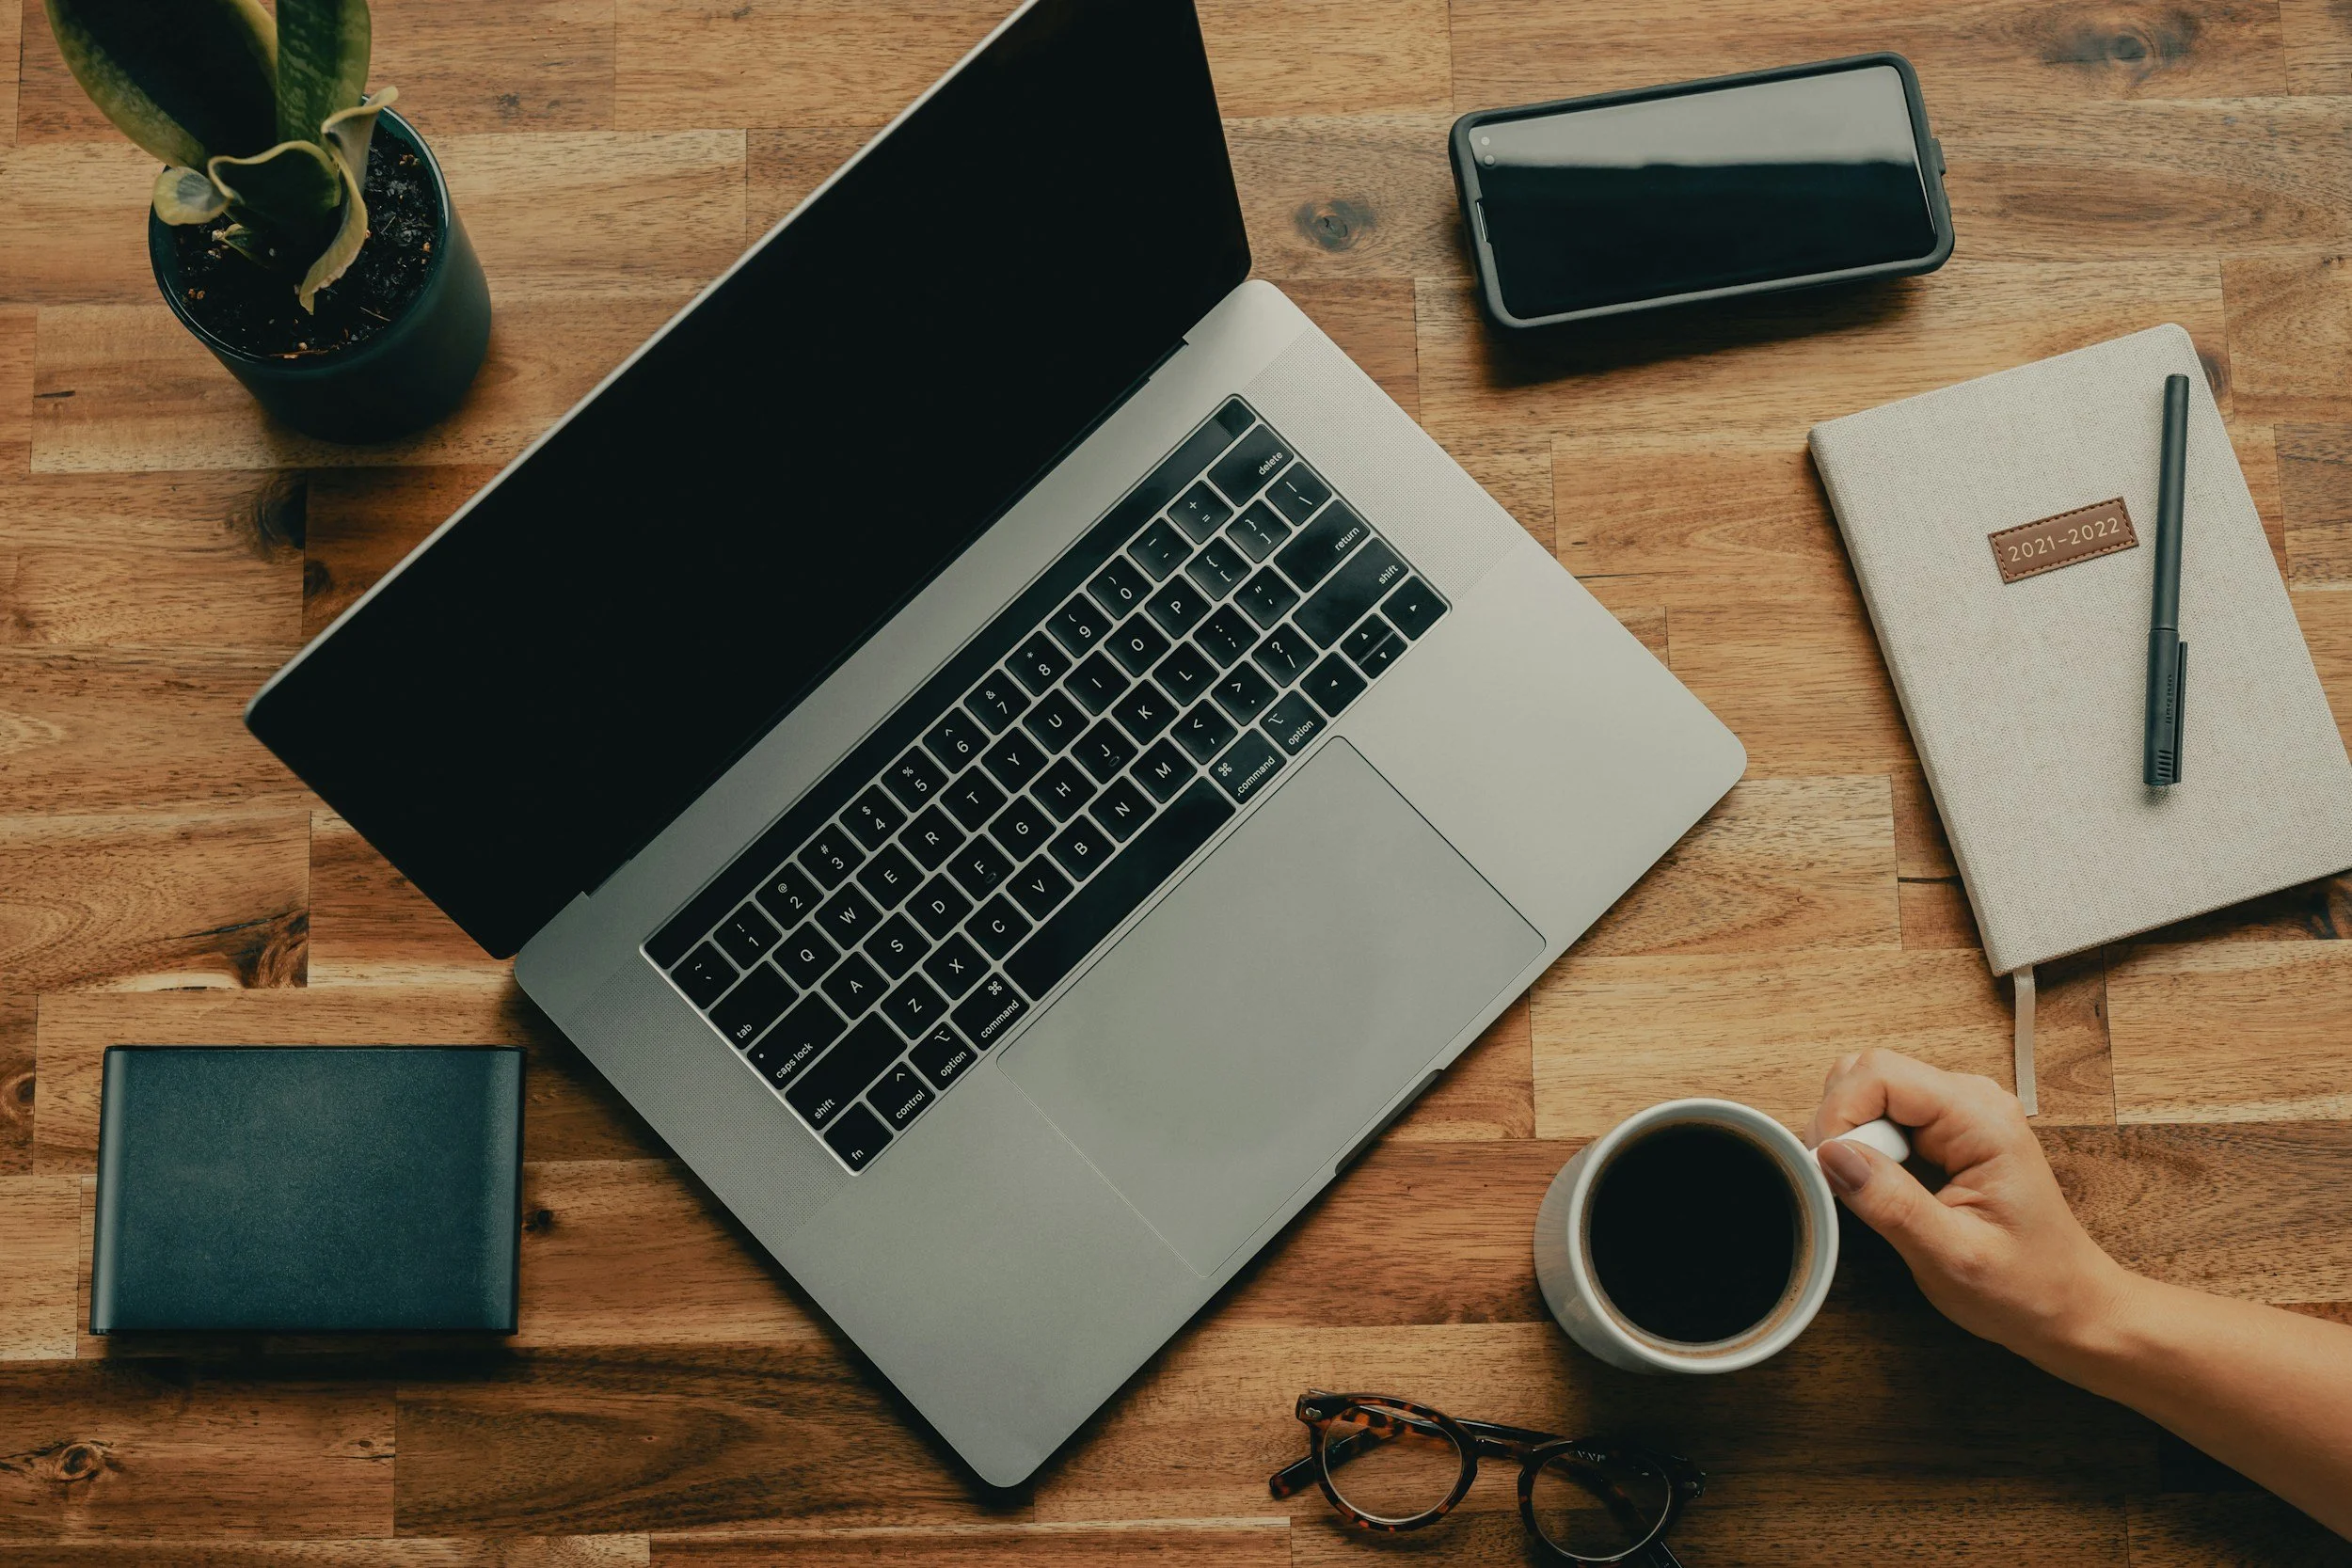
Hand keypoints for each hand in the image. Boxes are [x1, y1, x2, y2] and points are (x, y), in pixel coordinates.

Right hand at [1807, 1050, 2136, 1364]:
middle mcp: (1973, 1100)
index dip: (1839, 1115)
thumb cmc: (2026, 1288)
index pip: (1880, 1074)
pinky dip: (1866, 1146)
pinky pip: (1884, 1115)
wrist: (2068, 1306)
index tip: (1827, 1169)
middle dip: (1841, 1124)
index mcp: (1983, 1120)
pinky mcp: (1947, 1130)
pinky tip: (1883, 1187)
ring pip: (1870, 1090)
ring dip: (1852, 1136)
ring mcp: (1960, 1111)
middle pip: (1869, 1073)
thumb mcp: (1952, 1257)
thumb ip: (1891, 1204)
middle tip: (1849, 1186)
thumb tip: (1830, 1154)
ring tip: (1872, 1191)